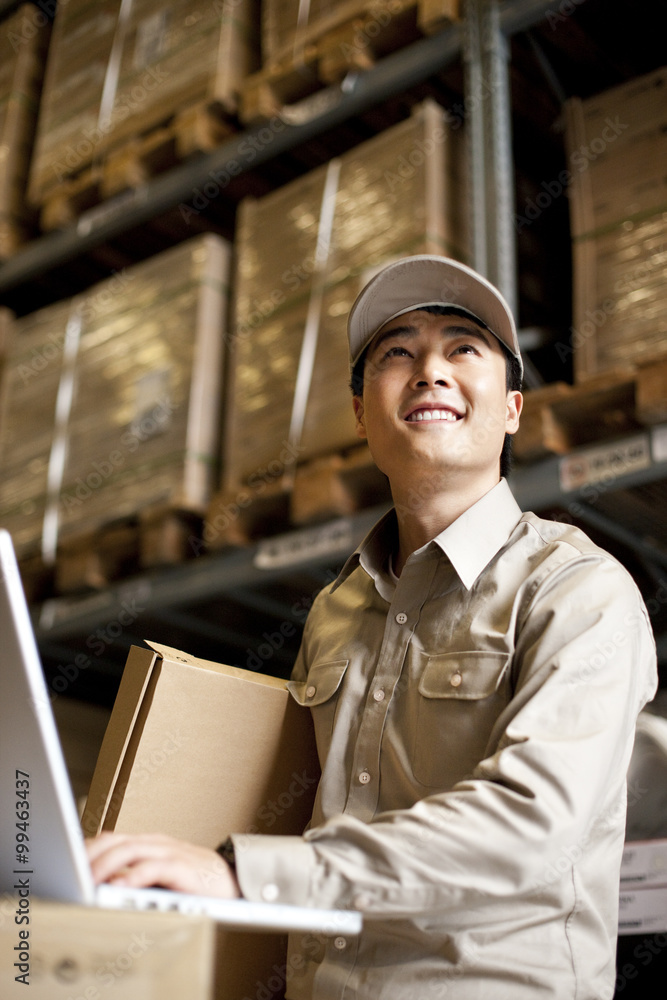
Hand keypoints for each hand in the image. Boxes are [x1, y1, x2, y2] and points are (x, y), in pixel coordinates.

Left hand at [85, 832, 240, 898]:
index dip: (88, 848)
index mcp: (149, 843)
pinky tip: (122, 886)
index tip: (68, 861)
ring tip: (89, 880)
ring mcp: (171, 852)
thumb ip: (134, 875)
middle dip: (91, 855)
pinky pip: (156, 867)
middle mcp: (157, 843)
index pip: (112, 839)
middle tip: (72, 871)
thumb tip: (102, 887)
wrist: (234, 879)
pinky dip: (136, 875)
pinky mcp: (184, 867)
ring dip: (106, 864)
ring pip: (131, 850)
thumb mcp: (159, 875)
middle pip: (116, 840)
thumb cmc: (193, 881)